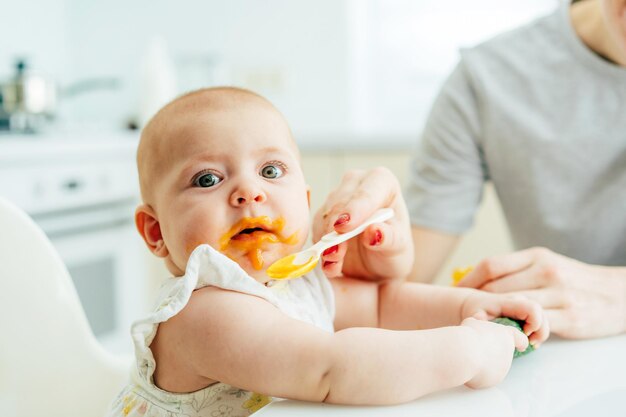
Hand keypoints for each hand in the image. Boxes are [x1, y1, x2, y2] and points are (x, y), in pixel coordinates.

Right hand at [312, 167, 413, 280]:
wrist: (378, 261)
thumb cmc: (392, 247)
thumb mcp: (398, 247)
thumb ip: (389, 238)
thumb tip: (374, 232)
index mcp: (382, 182)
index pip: (367, 192)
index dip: (355, 208)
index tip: (343, 228)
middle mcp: (356, 183)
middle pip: (340, 203)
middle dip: (336, 230)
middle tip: (335, 254)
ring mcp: (336, 197)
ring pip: (324, 217)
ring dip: (326, 242)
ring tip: (334, 265)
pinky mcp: (322, 216)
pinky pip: (316, 230)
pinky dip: (320, 248)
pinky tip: (330, 264)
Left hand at [457, 247, 625, 338]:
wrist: (621, 294)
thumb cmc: (575, 280)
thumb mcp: (548, 264)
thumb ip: (517, 270)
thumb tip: (478, 281)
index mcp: (537, 256)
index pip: (491, 266)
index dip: (467, 280)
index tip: (454, 292)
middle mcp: (546, 271)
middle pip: (496, 288)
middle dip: (475, 303)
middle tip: (462, 314)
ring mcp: (559, 295)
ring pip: (512, 308)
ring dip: (494, 319)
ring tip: (481, 327)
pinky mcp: (570, 318)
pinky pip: (534, 326)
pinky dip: (519, 332)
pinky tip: (512, 336)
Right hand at [461, 317, 527, 388]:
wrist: (465, 354)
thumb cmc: (469, 335)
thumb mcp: (472, 324)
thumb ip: (479, 326)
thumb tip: (475, 327)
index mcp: (506, 336)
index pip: (520, 340)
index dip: (520, 342)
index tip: (521, 347)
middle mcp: (507, 354)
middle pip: (499, 354)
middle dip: (488, 353)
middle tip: (474, 348)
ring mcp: (502, 369)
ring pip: (490, 366)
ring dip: (480, 363)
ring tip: (468, 357)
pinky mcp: (492, 381)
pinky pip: (482, 377)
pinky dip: (475, 373)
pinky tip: (467, 366)